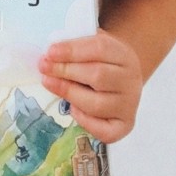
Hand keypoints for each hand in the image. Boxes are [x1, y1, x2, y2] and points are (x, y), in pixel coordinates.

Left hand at [38, 29, 142, 143]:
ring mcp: (129, 105)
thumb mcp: (93, 47)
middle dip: (66, 71)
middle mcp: (131, 81)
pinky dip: (84, 120)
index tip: (50, 52)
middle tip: (44, 67)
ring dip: (69, 93)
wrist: (122, 82)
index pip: (100, 49)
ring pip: (97, 104)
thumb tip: (51, 53)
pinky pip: (102, 129)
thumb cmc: (102, 63)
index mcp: (125, 56)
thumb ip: (76, 46)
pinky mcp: (124, 126)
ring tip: (49, 83)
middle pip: (98, 76)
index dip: (73, 50)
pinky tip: (72, 108)